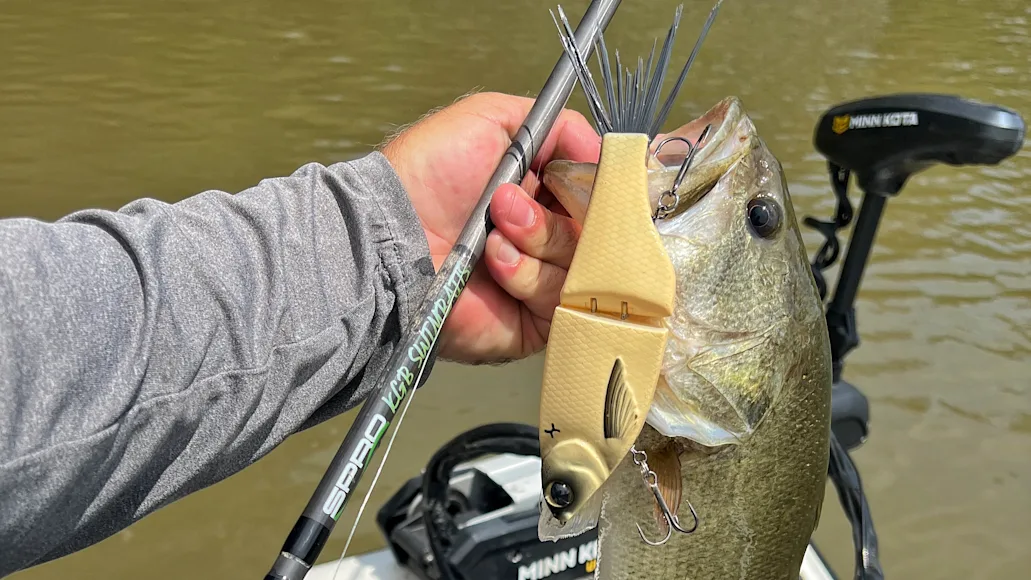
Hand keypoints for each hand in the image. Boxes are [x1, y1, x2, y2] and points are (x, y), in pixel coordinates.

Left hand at [382, 92, 600, 363]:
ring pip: (587, 267)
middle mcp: (552, 243)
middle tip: (506, 204)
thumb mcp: (492, 120)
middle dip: (558, 213)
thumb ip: (558, 126)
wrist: (391, 231)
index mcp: (547, 198)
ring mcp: (545, 285)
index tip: (586, 176)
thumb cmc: (430, 173)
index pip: (604, 198)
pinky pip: (562, 301)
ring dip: (540, 240)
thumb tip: (605, 155)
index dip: (601, 187)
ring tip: (493, 231)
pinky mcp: (534, 325)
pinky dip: (528, 275)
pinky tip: (492, 263)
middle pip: (603, 233)